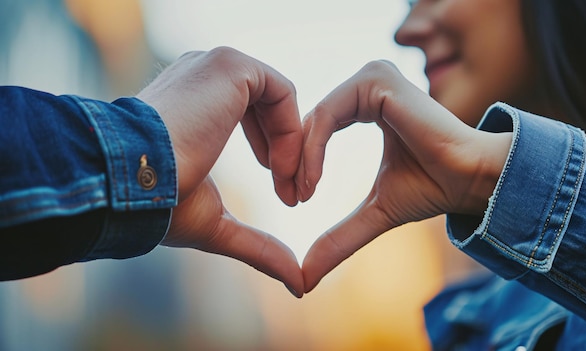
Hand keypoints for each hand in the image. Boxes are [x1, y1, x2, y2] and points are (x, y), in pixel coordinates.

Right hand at [136, 47, 303, 296]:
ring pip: (280, 102)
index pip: (254, 117)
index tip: (285, 198)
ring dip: (294, 147)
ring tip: (289, 187)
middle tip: (297, 197)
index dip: (277, 157)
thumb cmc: (159, 203)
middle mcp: (205, 76)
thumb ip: (257, 244)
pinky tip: (279, 168)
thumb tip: (297, 283)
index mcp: (197, 102)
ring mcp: (215, 66)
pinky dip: (291, 132)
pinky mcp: (229, 66)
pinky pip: (282, 93)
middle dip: (289, 156)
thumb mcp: (216, 223)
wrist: (129, 183)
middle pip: (271, 110)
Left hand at [297, 61, 511, 292]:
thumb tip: (305, 278)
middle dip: (292, 162)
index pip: (316, 126)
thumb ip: (340, 237)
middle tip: (289, 198)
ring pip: (315, 117)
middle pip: (310, 121)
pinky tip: (314, 180)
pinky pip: (327, 114)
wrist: (472, 180)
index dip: (299, 163)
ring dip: (301, 158)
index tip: (293, 200)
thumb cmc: (432, 189)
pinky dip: (313, 148)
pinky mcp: (377, 81)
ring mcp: (373, 77)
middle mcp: (368, 83)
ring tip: (302, 192)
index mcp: (368, 102)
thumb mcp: (375, 212)